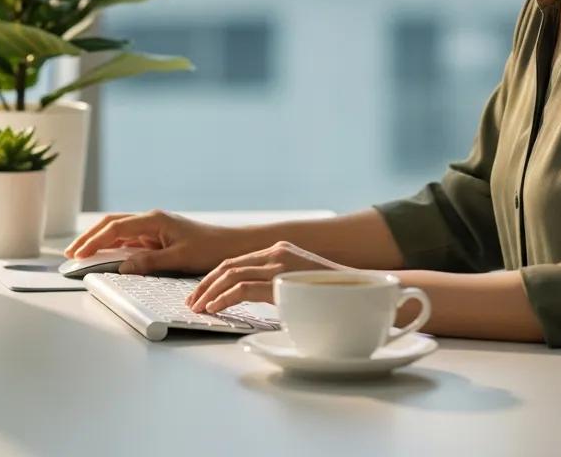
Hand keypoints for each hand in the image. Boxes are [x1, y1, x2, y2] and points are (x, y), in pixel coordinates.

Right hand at [63, 209, 243, 274]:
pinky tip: (104, 256)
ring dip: (99, 240)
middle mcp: (151, 220)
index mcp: (154, 220)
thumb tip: (123, 266)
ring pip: (118, 230)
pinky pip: (129, 239)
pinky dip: (112, 245)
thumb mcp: (179, 258)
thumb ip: (149, 262)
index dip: (94, 241)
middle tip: (70, 253)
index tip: (78, 254)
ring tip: (80, 254)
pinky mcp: (156, 237)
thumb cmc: (209, 249)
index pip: (115, 228)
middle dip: (89, 237)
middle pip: (111, 224)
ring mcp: (153, 228)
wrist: (229, 246)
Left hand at [186, 241, 349, 312]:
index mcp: (281, 250)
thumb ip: (282, 286)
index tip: (201, 294)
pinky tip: (214, 310)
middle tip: (192, 302)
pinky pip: (243, 288)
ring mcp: (281, 263)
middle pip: (228, 265)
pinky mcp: (283, 280)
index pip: (237, 261)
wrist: (368, 291)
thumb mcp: (304, 284)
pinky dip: (223, 299)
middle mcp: (278, 251)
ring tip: (197, 309)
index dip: (214, 278)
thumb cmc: (339, 294)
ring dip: (209, 293)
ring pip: (231, 275)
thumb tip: (261, 299)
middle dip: (205, 285)